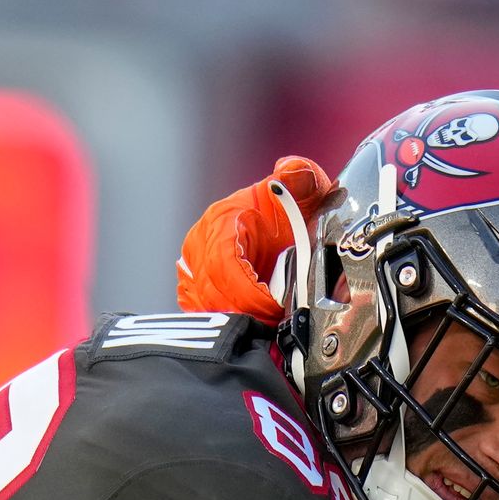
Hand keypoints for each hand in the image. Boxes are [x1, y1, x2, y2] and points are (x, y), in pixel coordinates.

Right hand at [176, 156, 334, 321]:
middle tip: (277, 324)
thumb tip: (289, 170)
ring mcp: (193, 270)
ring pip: (204, 308)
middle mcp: (199, 245)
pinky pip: (203, 315)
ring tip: (269, 327)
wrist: (281, 222)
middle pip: (211, 293)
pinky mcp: (194, 290)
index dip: (248, 292)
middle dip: (247, 313)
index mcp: (220, 221)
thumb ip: (302, 178)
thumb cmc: (290, 210)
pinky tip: (253, 329)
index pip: (222, 265)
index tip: (275, 307)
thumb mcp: (305, 189)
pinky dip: (228, 326)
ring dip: (238, 322)